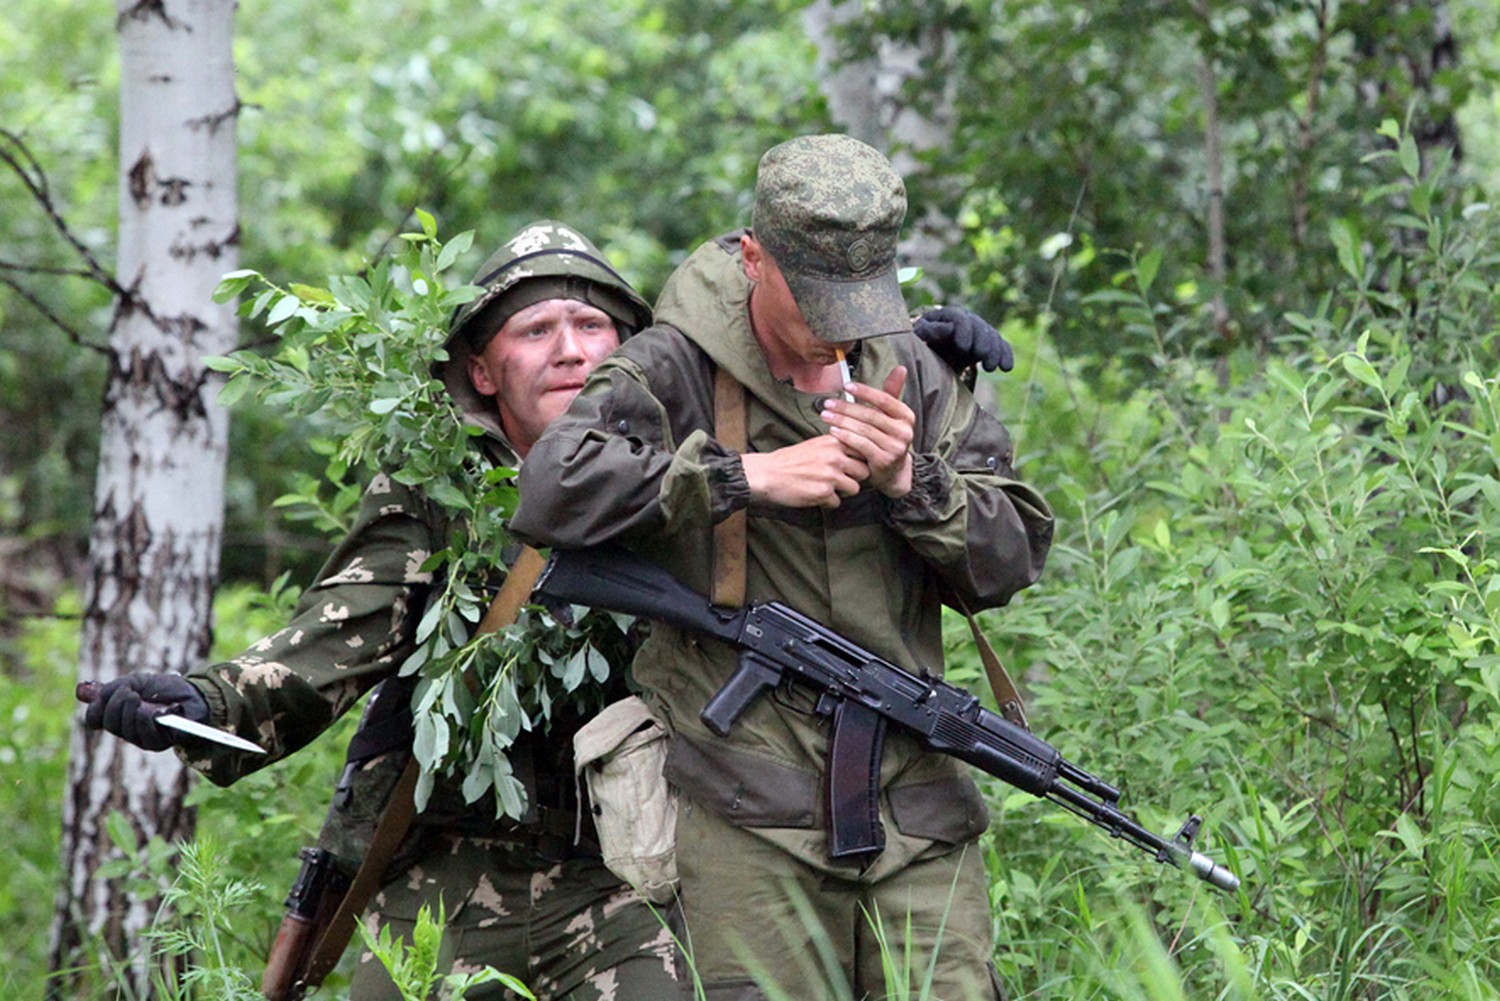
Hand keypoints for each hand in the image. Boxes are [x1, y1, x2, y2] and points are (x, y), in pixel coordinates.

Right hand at [82, 673, 209, 751]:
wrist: (194, 694)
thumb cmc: (167, 689)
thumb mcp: (137, 681)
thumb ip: (113, 688)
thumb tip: (84, 692)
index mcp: (118, 715)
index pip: (94, 719)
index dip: (97, 707)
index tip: (107, 694)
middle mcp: (127, 729)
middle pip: (108, 723)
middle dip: (116, 703)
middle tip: (132, 692)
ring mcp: (141, 738)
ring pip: (125, 729)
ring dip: (131, 710)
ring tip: (143, 699)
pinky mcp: (158, 743)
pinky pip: (145, 736)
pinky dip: (146, 720)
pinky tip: (154, 711)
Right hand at [742, 435, 869, 508]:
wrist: (767, 473)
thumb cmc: (789, 460)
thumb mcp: (816, 444)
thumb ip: (836, 448)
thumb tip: (858, 455)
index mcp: (834, 442)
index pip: (863, 451)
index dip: (860, 461)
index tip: (852, 466)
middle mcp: (835, 456)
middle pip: (864, 471)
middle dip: (855, 478)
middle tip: (841, 480)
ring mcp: (831, 475)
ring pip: (855, 488)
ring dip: (843, 492)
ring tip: (828, 488)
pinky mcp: (824, 492)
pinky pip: (837, 502)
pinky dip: (827, 502)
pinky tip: (814, 495)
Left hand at [819, 366, 913, 497]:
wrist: (892, 471)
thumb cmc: (887, 437)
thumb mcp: (892, 416)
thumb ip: (892, 393)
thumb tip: (900, 368)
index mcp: (906, 416)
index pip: (884, 399)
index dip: (864, 391)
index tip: (846, 386)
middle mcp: (904, 431)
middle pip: (871, 415)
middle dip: (846, 407)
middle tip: (827, 402)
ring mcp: (895, 447)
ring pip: (864, 429)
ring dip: (841, 421)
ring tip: (825, 415)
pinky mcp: (884, 461)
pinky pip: (861, 445)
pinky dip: (845, 436)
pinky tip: (832, 431)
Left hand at [913, 306, 1013, 372]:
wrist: (929, 353)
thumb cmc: (920, 344)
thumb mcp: (919, 337)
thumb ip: (930, 331)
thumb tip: (949, 328)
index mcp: (948, 315)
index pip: (961, 318)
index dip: (964, 331)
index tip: (963, 348)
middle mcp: (966, 319)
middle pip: (980, 326)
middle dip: (983, 343)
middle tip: (981, 358)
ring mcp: (978, 330)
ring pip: (992, 336)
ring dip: (994, 351)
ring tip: (989, 368)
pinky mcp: (986, 342)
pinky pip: (1000, 345)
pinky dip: (1005, 355)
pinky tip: (1006, 368)